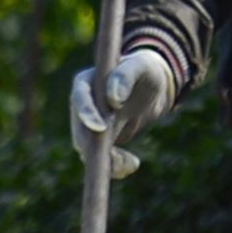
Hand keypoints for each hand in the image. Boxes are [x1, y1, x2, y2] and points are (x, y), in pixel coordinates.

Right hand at [65, 46, 175, 176]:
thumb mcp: (141, 67)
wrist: (151, 87)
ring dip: (107, 161)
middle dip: (95, 147)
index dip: (87, 114)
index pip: (80, 98)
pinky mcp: (100, 140)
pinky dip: (116, 165)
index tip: (100, 128)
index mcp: (86, 83)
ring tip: (131, 164)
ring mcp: (89, 125)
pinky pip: (102, 157)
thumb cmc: (145, 70)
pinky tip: (132, 164)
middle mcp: (82, 106)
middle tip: (117, 159)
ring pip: (89, 149)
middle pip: (80, 130)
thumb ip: (126, 76)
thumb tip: (113, 98)